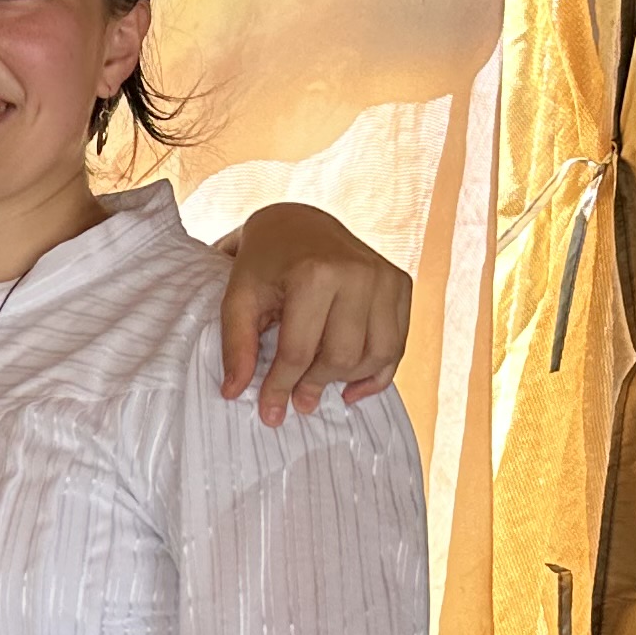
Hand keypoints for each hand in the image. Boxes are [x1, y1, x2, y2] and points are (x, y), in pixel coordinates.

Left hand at [219, 203, 410, 424]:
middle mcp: (358, 273)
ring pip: (376, 355)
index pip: (299, 351)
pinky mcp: (401, 284)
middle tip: (296, 400)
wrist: (299, 222)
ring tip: (319, 384)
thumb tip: (234, 392)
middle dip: (315, 385)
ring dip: (346, 380)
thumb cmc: (264, 263)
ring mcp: (386, 278)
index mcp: (315, 274)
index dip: (281, 387)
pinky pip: (397, 345)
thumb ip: (236, 345)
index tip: (270, 412)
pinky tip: (351, 386)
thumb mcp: (238, 298)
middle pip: (341, 357)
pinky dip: (377, 373)